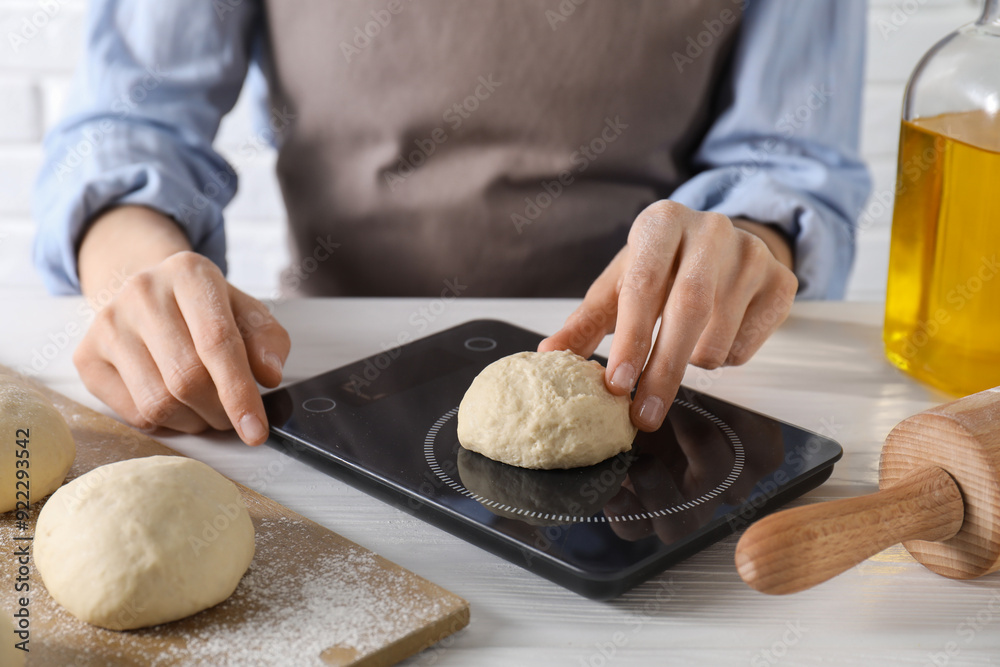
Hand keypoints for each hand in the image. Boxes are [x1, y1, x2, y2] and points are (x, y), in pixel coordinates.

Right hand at [74, 250, 289, 444]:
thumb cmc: (206, 309)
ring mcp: (108, 323)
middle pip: (187, 378)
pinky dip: (166, 423)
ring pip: (158, 402)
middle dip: (220, 411)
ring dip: (195, 422)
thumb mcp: (247, 313)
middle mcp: (142, 291)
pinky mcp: (87, 356)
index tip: (256, 430)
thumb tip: (269, 374)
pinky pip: (133, 413)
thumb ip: (267, 340)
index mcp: (189, 273)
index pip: (218, 341)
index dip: (240, 392)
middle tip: (235, 418)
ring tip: (208, 410)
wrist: (149, 295)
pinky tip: (177, 405)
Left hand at [538, 200, 796, 431]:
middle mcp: (710, 229)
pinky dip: (724, 358)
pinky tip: (714, 337)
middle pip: (688, 311)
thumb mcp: (620, 285)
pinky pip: (748, 344)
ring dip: (693, 362)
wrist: (720, 246)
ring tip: (681, 350)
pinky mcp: (782, 281)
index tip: (617, 384)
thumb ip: (585, 322)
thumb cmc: (661, 268)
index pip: (645, 285)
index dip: (631, 339)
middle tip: (644, 415)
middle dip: (663, 371)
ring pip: (719, 334)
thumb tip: (548, 356)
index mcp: (661, 223)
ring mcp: (752, 253)